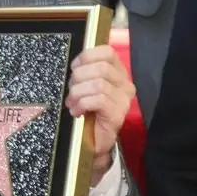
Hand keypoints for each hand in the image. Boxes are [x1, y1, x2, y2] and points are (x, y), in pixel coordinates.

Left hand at [66, 45, 135, 184]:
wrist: (92, 142)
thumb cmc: (88, 112)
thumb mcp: (86, 87)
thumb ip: (85, 73)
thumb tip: (75, 66)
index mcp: (118, 73)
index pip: (107, 53)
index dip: (87, 56)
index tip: (74, 68)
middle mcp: (125, 85)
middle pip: (102, 68)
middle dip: (79, 77)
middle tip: (71, 90)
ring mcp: (123, 101)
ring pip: (99, 84)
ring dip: (78, 93)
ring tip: (72, 103)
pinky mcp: (117, 115)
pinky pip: (98, 100)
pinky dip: (82, 104)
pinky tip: (76, 112)